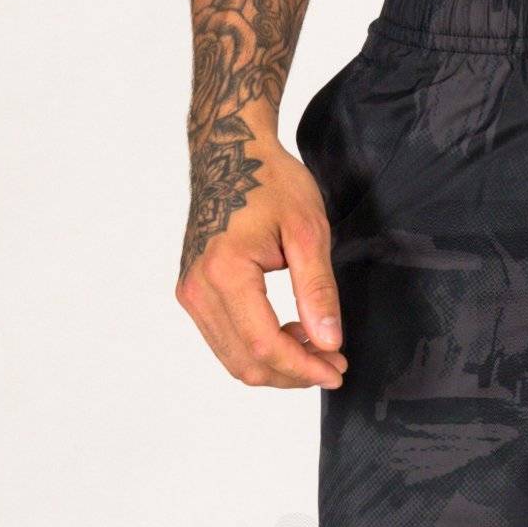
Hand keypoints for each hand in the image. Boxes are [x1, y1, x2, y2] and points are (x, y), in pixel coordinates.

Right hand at [176, 139, 347, 389]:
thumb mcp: (307, 231)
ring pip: (235, 359)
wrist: (230, 153)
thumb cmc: (269, 182)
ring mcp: (191, 292)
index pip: (263, 345)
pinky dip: (260, 350)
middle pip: (247, 362)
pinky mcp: (194, 293)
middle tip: (333, 362)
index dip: (303, 369)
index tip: (336, 370)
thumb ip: (317, 290)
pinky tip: (290, 333)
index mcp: (224, 271)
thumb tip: (327, 342)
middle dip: (294, 373)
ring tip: (315, 347)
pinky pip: (227, 341)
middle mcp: (198, 288)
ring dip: (278, 365)